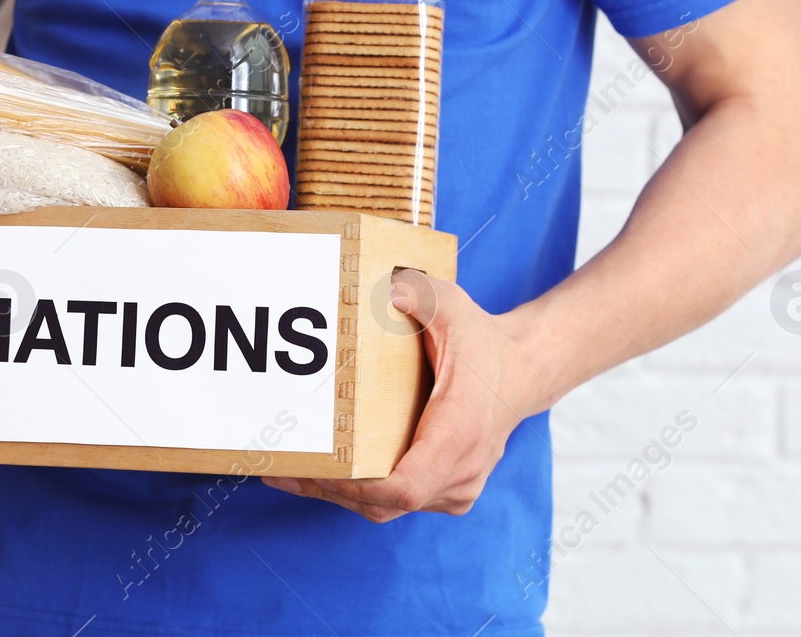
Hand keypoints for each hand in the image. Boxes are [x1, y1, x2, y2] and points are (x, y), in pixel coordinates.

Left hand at [261, 268, 533, 522]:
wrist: (522, 371)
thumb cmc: (482, 342)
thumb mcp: (453, 307)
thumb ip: (421, 294)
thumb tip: (387, 291)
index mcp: (459, 433)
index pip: (404, 487)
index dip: (355, 488)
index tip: (315, 472)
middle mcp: (460, 471)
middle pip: (384, 504)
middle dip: (328, 490)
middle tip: (278, 469)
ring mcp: (455, 488)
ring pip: (386, 509)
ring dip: (336, 495)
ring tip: (287, 472)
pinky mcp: (445, 491)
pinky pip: (395, 503)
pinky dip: (356, 493)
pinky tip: (320, 474)